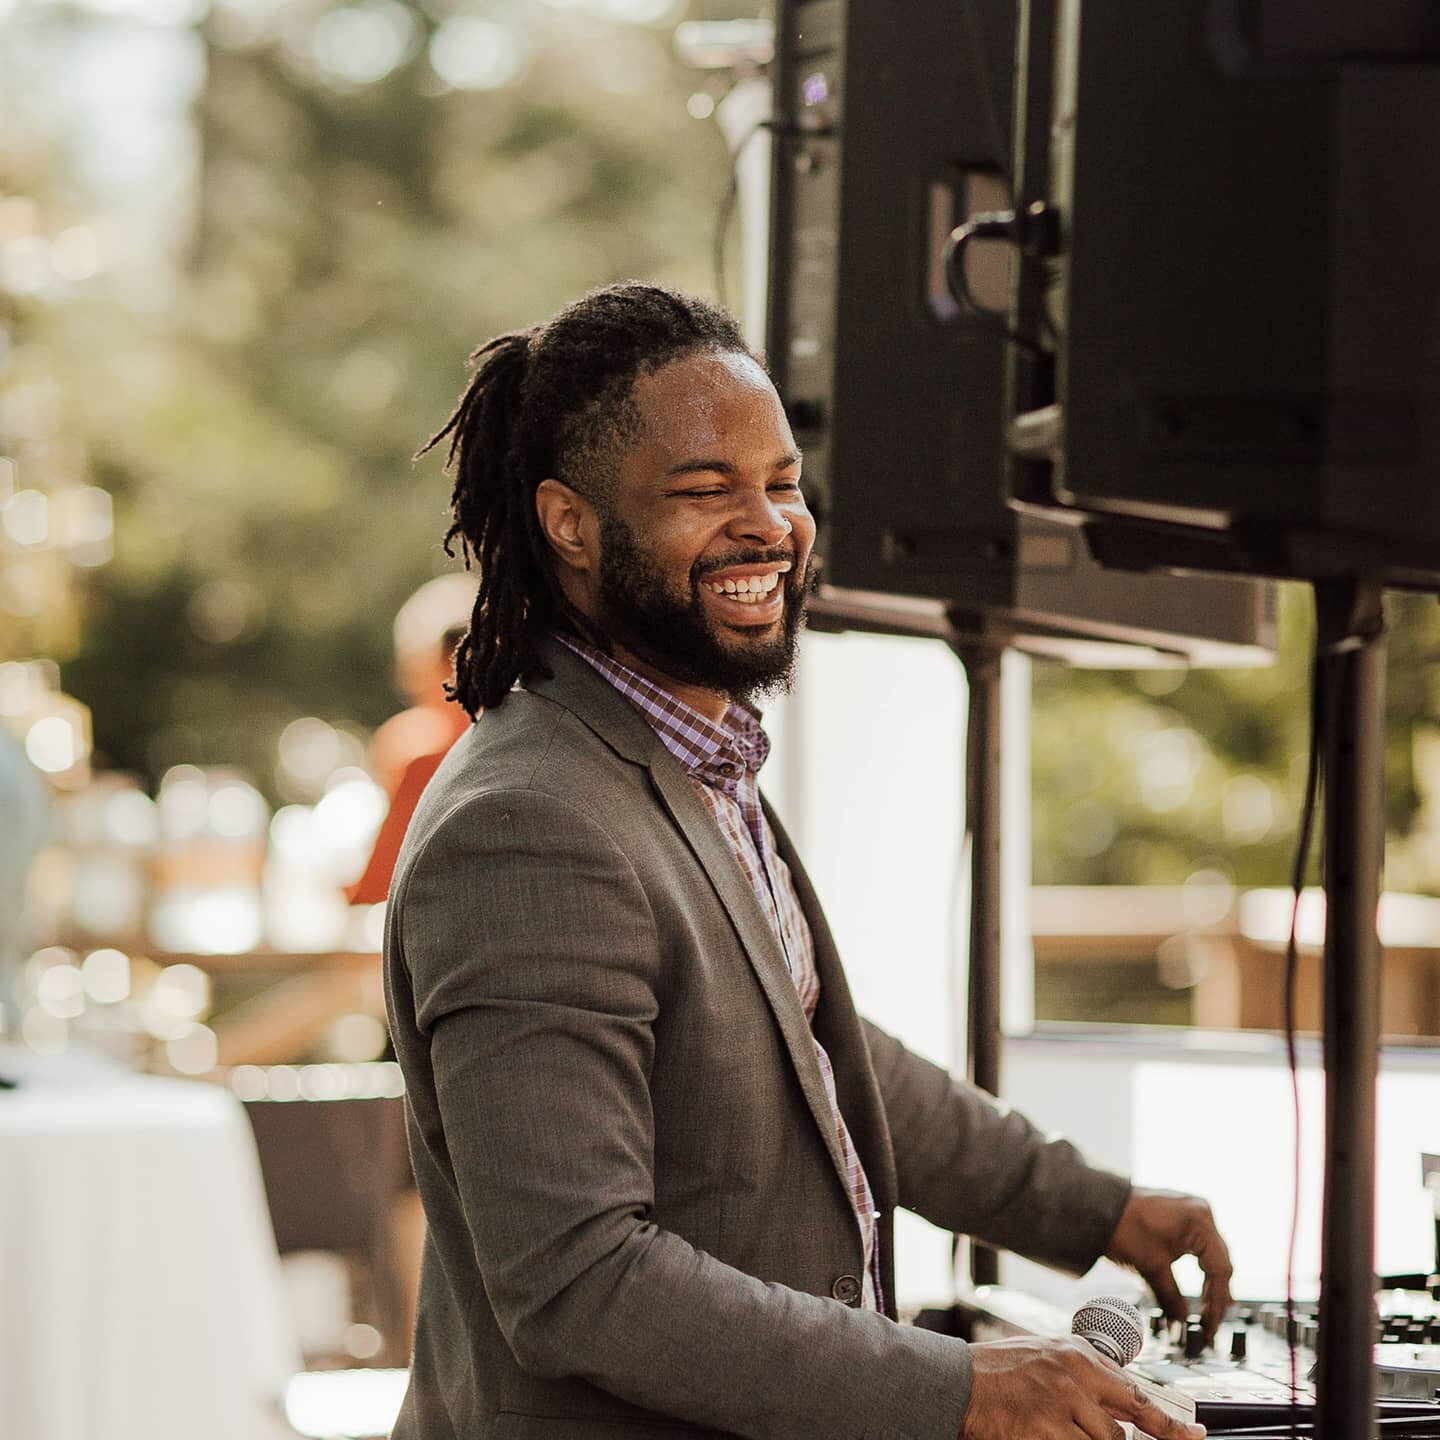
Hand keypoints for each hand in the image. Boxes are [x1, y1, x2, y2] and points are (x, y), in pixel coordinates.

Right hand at [959, 1335, 1204, 1439]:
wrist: (958, 1381)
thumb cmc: (998, 1370)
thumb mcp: (1048, 1355)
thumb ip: (1086, 1375)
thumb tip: (1122, 1405)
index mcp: (1079, 1356)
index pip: (1137, 1396)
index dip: (1171, 1425)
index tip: (1195, 1437)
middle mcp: (1075, 1379)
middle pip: (1121, 1430)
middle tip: (1090, 1430)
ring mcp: (1061, 1408)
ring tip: (1056, 1425)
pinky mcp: (1046, 1434)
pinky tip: (1052, 1435)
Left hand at [1106, 1187, 1233, 1341]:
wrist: (1095, 1203)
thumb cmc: (1121, 1226)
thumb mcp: (1151, 1267)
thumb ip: (1172, 1298)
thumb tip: (1182, 1322)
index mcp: (1200, 1221)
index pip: (1220, 1270)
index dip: (1216, 1304)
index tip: (1209, 1326)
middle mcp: (1201, 1211)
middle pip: (1219, 1261)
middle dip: (1215, 1295)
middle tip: (1209, 1324)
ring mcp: (1192, 1210)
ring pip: (1211, 1255)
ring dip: (1210, 1283)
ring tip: (1207, 1311)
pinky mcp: (1181, 1214)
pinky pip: (1200, 1245)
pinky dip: (1200, 1268)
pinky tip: (1200, 1287)